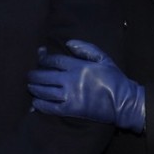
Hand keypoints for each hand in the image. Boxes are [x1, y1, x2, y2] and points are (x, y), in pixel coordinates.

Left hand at [28, 40, 145, 132]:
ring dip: (34, 88)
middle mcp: (70, 80)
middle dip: (34, 75)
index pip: (54, 61)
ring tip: (31, 86)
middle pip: (44, 76)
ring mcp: (69, 96)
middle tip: (30, 75)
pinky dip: (39, 104)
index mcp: (78, 66)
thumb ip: (86, 48)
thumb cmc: (114, 79)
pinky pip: (49, 107)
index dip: (43, 58)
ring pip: (44, 91)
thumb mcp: (103, 58)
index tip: (39, 56)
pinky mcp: (70, 110)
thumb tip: (68, 43)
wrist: (123, 102)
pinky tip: (35, 102)